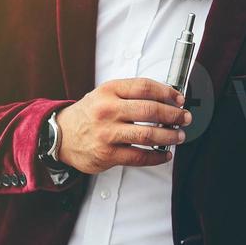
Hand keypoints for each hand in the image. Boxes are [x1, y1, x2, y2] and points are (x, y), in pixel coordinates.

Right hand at [56, 78, 192, 174]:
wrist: (60, 136)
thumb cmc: (88, 115)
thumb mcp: (104, 95)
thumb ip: (130, 95)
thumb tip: (165, 99)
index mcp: (109, 91)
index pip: (144, 87)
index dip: (167, 92)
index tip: (179, 98)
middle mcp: (108, 110)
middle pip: (150, 110)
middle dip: (173, 115)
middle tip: (184, 118)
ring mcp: (107, 134)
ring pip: (148, 135)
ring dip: (169, 136)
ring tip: (179, 136)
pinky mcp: (107, 155)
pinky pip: (139, 157)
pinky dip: (156, 157)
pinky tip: (164, 154)